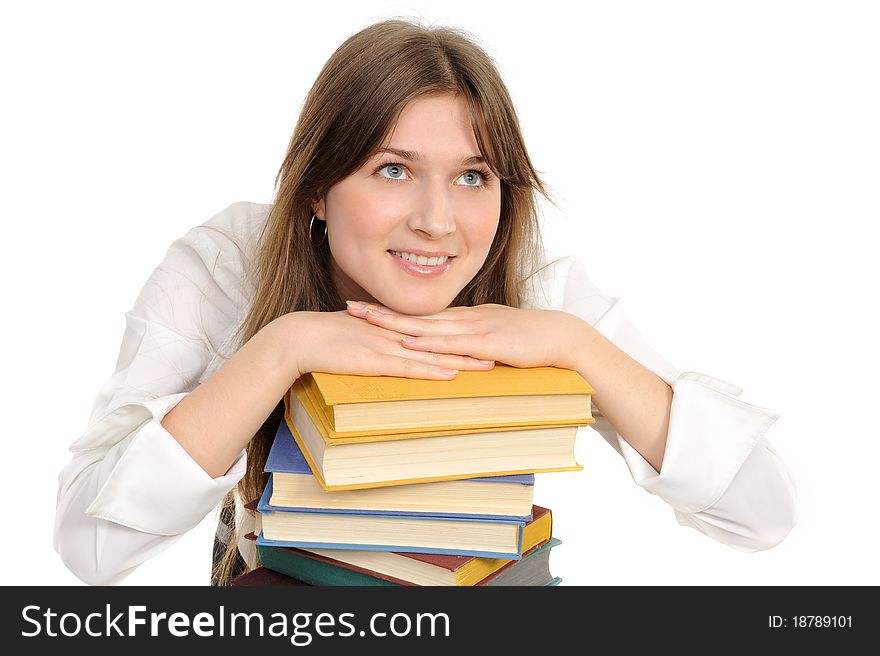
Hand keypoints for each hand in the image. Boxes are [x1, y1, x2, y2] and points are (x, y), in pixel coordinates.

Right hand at [279, 310, 496, 379]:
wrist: (302, 338)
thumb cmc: (326, 338)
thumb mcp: (361, 334)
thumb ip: (381, 338)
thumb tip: (396, 344)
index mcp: (393, 326)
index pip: (435, 330)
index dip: (461, 333)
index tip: (484, 337)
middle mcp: (395, 333)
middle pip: (442, 340)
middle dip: (471, 346)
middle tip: (500, 350)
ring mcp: (386, 346)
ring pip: (431, 354)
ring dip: (460, 360)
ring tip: (487, 365)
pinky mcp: (374, 361)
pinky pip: (408, 368)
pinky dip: (430, 371)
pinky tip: (450, 375)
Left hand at [345, 300, 586, 369]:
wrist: (562, 337)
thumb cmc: (532, 340)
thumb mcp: (497, 337)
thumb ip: (475, 343)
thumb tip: (458, 353)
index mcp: (466, 319)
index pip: (423, 315)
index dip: (393, 312)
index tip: (367, 309)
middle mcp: (464, 319)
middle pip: (415, 315)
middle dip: (382, 312)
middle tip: (350, 308)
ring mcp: (474, 329)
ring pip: (426, 325)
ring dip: (394, 323)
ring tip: (366, 320)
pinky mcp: (485, 343)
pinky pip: (450, 343)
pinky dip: (427, 342)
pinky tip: (406, 342)